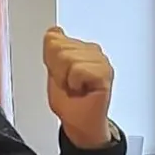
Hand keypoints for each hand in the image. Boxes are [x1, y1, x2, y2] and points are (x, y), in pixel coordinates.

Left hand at [43, 26, 115, 148]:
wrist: (79, 123)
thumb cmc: (69, 102)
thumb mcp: (52, 72)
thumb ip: (52, 50)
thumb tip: (55, 31)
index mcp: (78, 47)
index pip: (54, 38)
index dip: (50, 60)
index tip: (58, 74)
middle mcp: (91, 51)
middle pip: (59, 48)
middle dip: (57, 70)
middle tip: (67, 83)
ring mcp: (100, 60)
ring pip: (68, 58)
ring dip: (66, 78)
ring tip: (75, 87)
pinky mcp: (105, 72)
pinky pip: (79, 70)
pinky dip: (75, 83)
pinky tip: (82, 89)